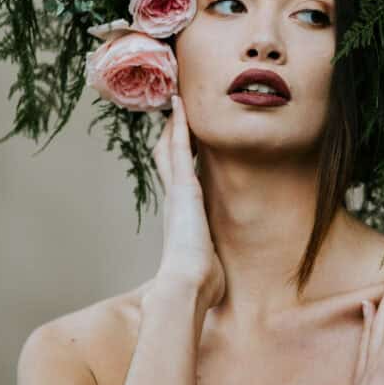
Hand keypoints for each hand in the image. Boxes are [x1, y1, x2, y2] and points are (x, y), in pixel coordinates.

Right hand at [150, 94, 224, 308]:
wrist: (186, 286)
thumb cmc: (199, 284)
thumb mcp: (208, 269)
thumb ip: (210, 268)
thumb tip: (216, 287)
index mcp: (180, 217)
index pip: (176, 180)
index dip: (175, 160)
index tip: (179, 143)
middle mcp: (174, 200)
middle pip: (167, 157)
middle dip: (169, 134)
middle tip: (171, 110)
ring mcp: (176, 191)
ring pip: (170, 146)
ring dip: (173, 122)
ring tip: (175, 97)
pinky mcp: (182, 186)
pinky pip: (180, 146)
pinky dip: (179, 124)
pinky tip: (178, 102)